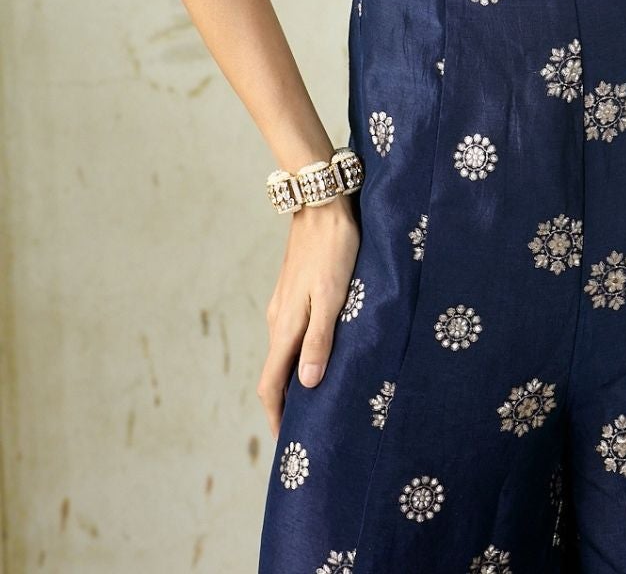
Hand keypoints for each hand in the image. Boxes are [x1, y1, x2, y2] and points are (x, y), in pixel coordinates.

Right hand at [257, 199, 361, 436]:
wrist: (322, 202)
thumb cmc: (334, 249)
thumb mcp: (333, 296)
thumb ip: (320, 340)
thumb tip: (308, 384)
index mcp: (285, 326)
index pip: (272, 384)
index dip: (277, 416)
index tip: (286, 441)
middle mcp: (278, 319)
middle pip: (276, 372)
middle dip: (286, 402)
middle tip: (306, 426)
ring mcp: (284, 304)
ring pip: (284, 351)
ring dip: (294, 377)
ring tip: (316, 396)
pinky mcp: (293, 291)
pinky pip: (292, 333)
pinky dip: (300, 353)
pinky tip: (319, 354)